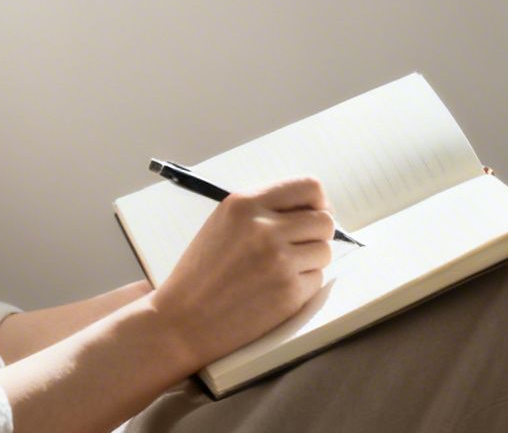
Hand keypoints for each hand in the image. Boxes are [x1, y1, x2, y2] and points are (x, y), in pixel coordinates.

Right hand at [145, 176, 335, 369]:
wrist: (183, 320)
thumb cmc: (200, 274)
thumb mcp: (223, 224)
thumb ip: (262, 210)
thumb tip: (308, 209)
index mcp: (245, 204)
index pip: (308, 187)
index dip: (318, 202)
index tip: (312, 214)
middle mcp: (265, 228)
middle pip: (324, 220)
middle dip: (316, 234)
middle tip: (299, 247)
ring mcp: (279, 261)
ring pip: (324, 251)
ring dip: (310, 261)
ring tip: (280, 270)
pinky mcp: (289, 292)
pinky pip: (317, 279)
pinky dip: (302, 285)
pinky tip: (274, 290)